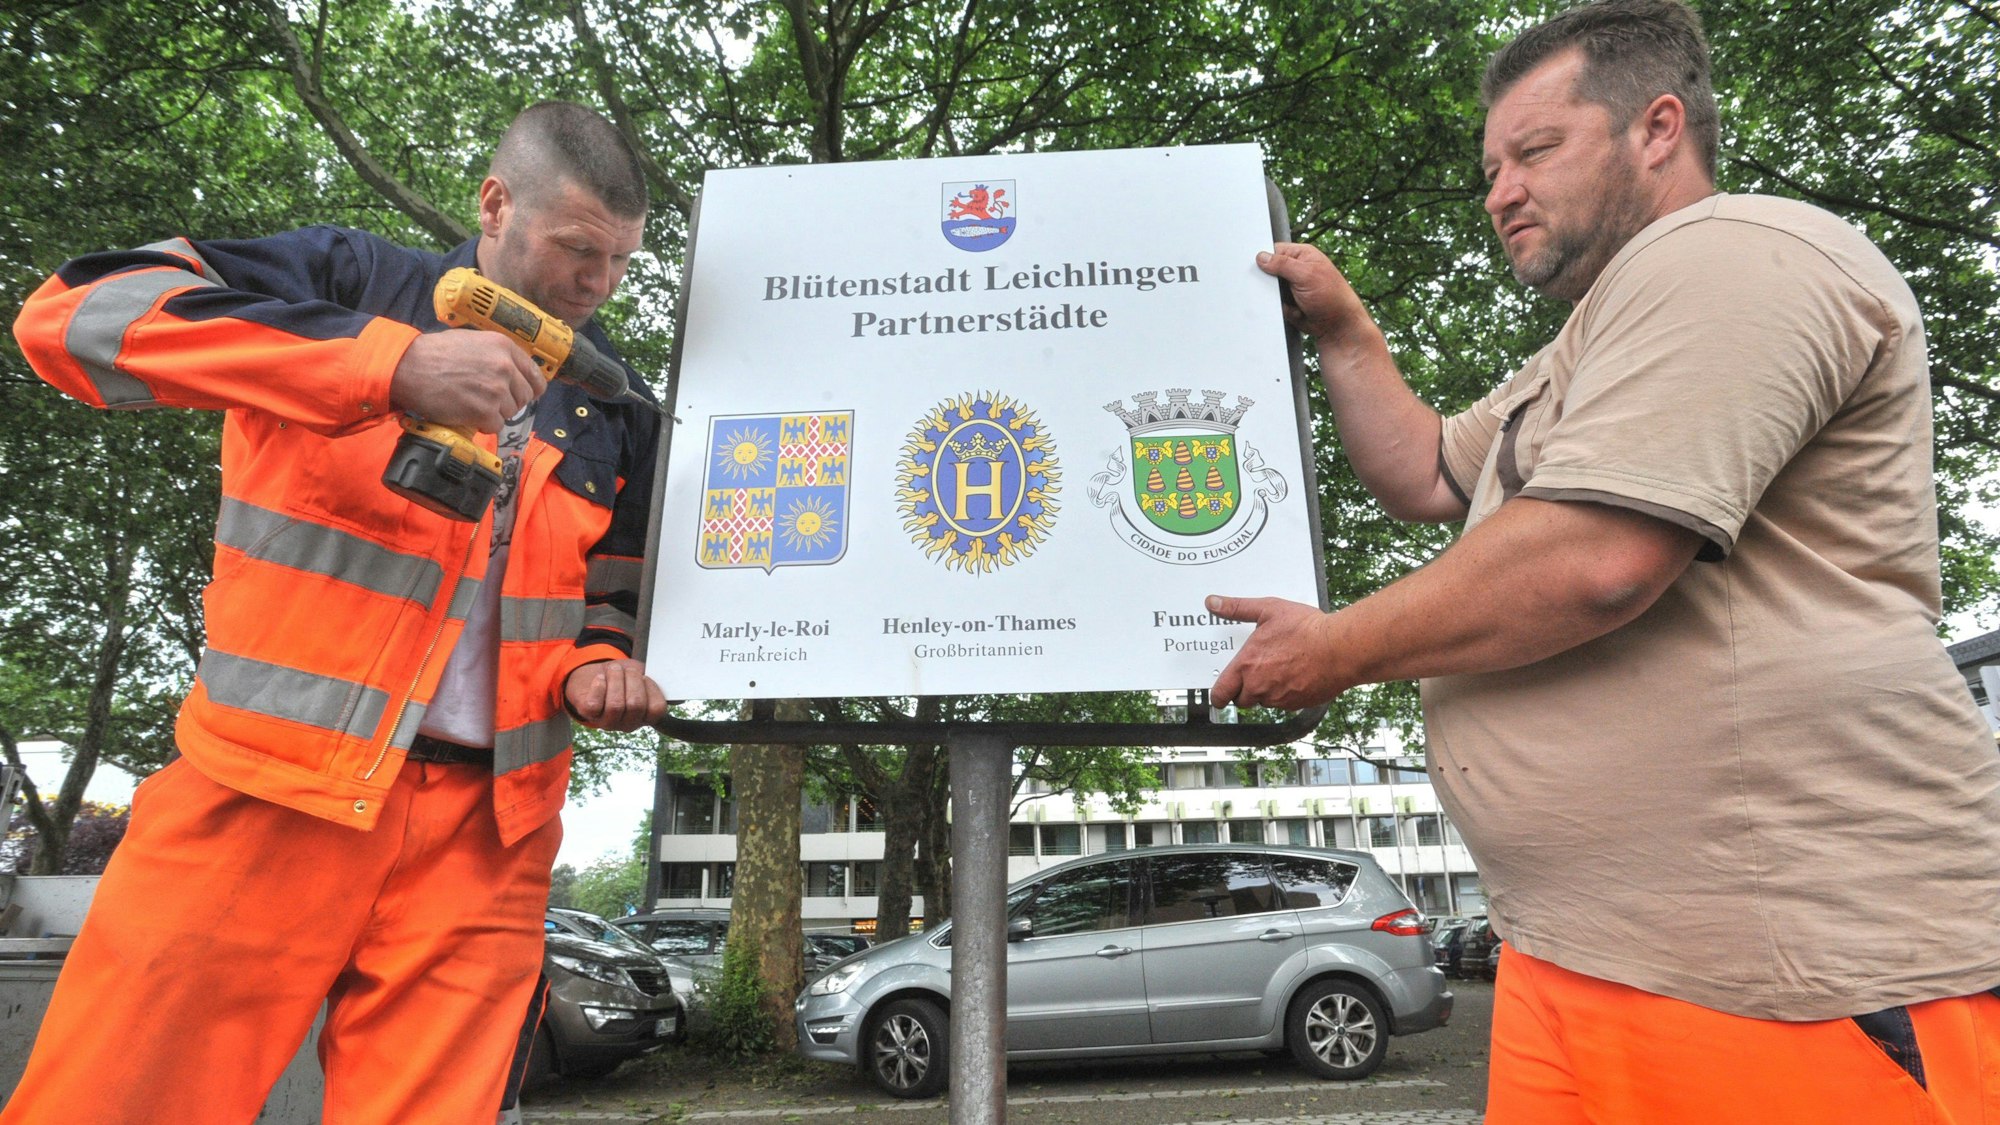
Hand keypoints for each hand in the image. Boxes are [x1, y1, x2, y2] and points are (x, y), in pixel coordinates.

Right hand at [389, 330, 545, 433]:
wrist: (409, 367)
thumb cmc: (435, 353)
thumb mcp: (472, 341)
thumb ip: (496, 355)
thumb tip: (513, 372)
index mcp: (504, 347)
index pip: (535, 375)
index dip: (531, 388)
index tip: (525, 395)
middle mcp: (505, 367)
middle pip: (524, 396)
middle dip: (509, 402)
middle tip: (488, 401)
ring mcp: (496, 390)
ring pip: (510, 413)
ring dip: (494, 413)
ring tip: (471, 404)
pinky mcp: (485, 411)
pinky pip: (496, 426)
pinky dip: (483, 425)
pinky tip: (468, 414)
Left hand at [564, 658, 666, 730]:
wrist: (596, 674)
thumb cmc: (623, 677)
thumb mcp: (644, 678)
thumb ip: (659, 685)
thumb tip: (680, 698)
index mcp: (646, 716)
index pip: (657, 709)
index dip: (652, 688)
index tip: (644, 677)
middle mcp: (629, 723)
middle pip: (636, 705)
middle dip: (632, 679)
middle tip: (626, 669)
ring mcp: (608, 722)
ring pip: (616, 705)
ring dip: (615, 680)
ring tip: (613, 670)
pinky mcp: (590, 715)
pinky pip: (595, 704)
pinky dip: (599, 686)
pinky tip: (600, 679)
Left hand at [1206, 594, 1347, 709]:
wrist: (1340, 648)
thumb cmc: (1307, 630)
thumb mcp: (1268, 609)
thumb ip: (1237, 608)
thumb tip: (1214, 603)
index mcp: (1247, 665)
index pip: (1221, 692)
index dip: (1218, 694)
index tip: (1219, 693)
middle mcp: (1260, 686)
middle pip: (1241, 700)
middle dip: (1243, 690)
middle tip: (1253, 673)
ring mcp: (1279, 698)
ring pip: (1264, 702)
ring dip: (1265, 692)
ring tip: (1278, 669)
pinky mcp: (1297, 704)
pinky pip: (1284, 704)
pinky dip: (1285, 694)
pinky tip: (1294, 676)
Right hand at [1256, 243, 1373, 348]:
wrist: (1337, 325)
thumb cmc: (1332, 297)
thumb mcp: (1306, 275)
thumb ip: (1283, 264)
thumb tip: (1262, 257)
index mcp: (1303, 255)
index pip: (1275, 250)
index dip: (1264, 257)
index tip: (1256, 266)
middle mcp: (1296, 269)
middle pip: (1269, 270)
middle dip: (1269, 280)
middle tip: (1277, 288)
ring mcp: (1292, 286)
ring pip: (1270, 288)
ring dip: (1275, 297)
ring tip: (1290, 300)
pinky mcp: (1289, 302)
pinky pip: (1274, 303)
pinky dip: (1280, 308)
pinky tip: (1293, 310)